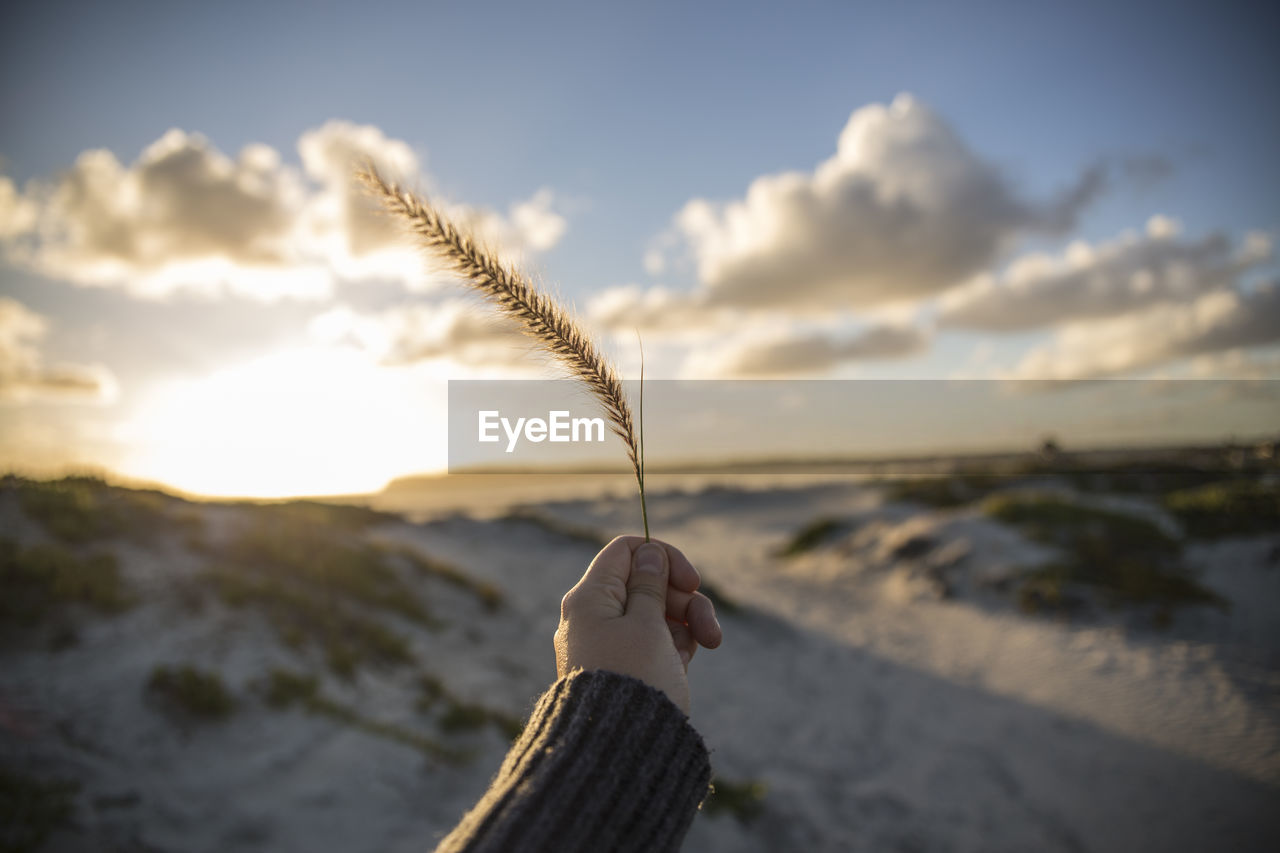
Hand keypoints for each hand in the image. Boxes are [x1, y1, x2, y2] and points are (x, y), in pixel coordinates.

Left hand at [554, 536, 722, 714]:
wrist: (620, 749)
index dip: (663, 558)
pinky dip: (672, 647)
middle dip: (684, 601)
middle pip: (646, 584)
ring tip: (706, 647)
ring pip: (654, 615)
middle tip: (709, 628)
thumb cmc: (635, 679)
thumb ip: (650, 585)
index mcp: (590, 598)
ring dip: (686, 624)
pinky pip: (651, 643)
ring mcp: (606, 643)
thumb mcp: (648, 624)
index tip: (692, 581)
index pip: (626, 552)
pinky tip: (683, 666)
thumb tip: (647, 554)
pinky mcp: (621, 667)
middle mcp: (592, 616)